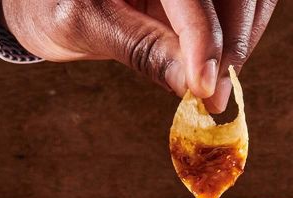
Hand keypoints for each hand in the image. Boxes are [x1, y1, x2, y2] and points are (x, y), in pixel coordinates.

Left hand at [2, 0, 277, 110]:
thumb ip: (143, 50)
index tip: (207, 89)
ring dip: (244, 37)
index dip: (202, 39)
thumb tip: (193, 87)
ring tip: (218, 81)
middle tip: (216, 94)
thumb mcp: (84, 25)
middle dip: (232, 41)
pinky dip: (243, 29)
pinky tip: (223, 60)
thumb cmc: (49, 3)